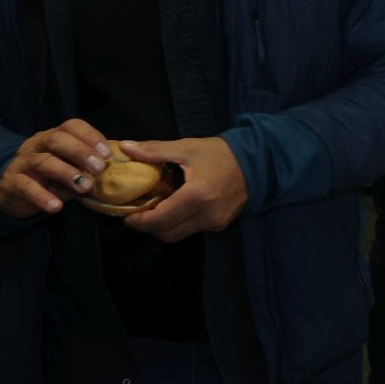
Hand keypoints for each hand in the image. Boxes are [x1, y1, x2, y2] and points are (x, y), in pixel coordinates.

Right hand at [0, 119, 112, 217]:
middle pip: (56, 139)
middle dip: (80, 151)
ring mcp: (23, 162)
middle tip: (99, 168)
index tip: (108, 153)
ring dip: (66, 173)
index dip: (90, 136)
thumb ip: (87, 168)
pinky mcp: (12, 182)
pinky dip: (42, 196)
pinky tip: (56, 207)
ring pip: (43, 161)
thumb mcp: (70, 168)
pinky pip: (26, 187)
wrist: (14, 192)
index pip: (71, 126)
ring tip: (84, 187)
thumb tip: (114, 171)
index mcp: (54, 137)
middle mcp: (37, 145)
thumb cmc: (51, 178)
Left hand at [120, 137, 248, 242]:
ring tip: (153, 212)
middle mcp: (206, 215)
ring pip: (179, 235)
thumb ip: (154, 150)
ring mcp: (215, 223)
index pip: (160, 220)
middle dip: (148, 228)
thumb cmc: (221, 154)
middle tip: (136, 216)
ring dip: (163, 228)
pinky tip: (174, 209)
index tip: (126, 216)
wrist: (259, 163)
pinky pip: (193, 230)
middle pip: (167, 234)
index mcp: (196, 196)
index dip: (139, 222)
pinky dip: (179, 224)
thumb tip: (126, 147)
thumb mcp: (187, 148)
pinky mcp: (221, 225)